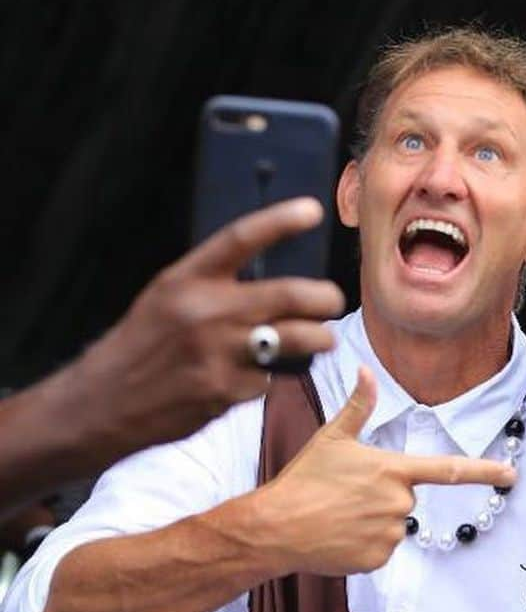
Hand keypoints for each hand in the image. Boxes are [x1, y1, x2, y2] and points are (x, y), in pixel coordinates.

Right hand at [65, 198, 343, 461]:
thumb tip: (272, 276)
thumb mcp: (167, 296)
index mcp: (187, 279)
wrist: (106, 401)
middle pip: (290, 295)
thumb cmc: (144, 343)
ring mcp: (218, 353)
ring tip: (322, 339)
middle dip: (326, 298)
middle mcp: (205, 311)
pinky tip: (249, 377)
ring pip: (297, 339)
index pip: (241, 238)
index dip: (280, 220)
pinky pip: (269, 379)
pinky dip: (269, 378)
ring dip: (320, 340)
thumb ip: (213, 283)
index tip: (312, 210)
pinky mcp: (226, 391)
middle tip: (334, 301)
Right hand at [253, 366, 515, 575]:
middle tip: (346, 494)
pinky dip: (363, 544)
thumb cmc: (304, 479)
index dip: (484, 471)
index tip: (511, 474)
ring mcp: (389, 533)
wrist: (275, 528)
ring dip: (372, 520)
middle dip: (382, 494)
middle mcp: (398, 502)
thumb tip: (366, 369)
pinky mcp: (377, 559)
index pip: (448, 469)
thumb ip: (358, 406)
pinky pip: (380, 548)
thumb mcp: (332, 437)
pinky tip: (338, 536)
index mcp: (393, 470)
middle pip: (405, 496)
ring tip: (338, 514)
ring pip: (392, 523)